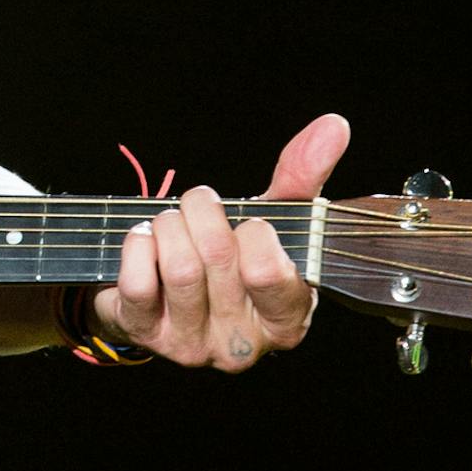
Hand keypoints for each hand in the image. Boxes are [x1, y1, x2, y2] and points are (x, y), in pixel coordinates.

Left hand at [88, 112, 349, 370]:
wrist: (164, 297)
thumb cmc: (230, 258)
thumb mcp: (271, 222)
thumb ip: (302, 177)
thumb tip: (334, 125)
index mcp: (286, 318)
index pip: (270, 271)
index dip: (253, 232)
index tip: (248, 224)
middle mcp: (243, 342)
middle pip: (218, 255)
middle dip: (201, 212)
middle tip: (198, 208)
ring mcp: (194, 345)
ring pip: (179, 265)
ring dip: (168, 225)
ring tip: (171, 224)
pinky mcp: (147, 335)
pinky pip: (138, 280)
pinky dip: (137, 244)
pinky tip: (145, 241)